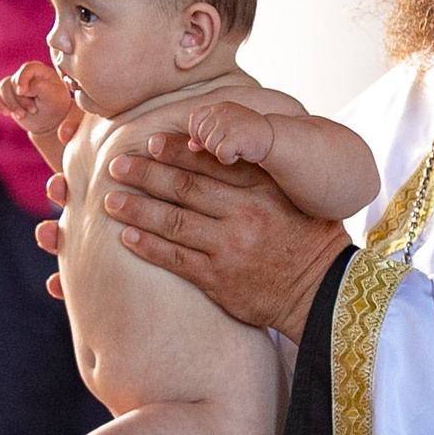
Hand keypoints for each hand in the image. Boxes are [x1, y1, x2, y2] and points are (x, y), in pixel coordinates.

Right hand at [0, 60, 74, 135]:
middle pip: (12, 81)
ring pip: (2, 89)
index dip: (22, 80)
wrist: (50, 122)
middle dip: (19, 99)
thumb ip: (39, 86)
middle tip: (32, 110)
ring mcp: (15, 85)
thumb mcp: (53, 96)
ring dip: (11, 104)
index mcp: (39, 71)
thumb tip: (21, 89)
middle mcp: (26, 75)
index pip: (26, 68)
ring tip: (22, 115)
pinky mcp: (7, 96)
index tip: (22, 93)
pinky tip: (6, 113)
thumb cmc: (55, 106)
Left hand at [100, 132, 348, 339]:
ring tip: (111, 200)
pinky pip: (175, 259)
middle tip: (117, 166)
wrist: (322, 292)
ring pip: (173, 222)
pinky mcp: (219, 280)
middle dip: (145, 175)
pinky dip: (147, 247)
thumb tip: (222, 144)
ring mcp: (230, 248)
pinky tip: (126, 237)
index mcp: (263, 188)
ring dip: (137, 209)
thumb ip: (261, 172)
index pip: (210, 163)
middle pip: (184, 189)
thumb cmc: (309, 238)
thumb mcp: (295, 195)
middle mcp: (245, 214)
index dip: (175, 152)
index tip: (149, 142)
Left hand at [186, 99, 272, 166]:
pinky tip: (240, 153)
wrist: (273, 138)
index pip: (195, 118)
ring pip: (209, 146)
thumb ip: (206, 134)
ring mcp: (229, 123)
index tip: (214, 139)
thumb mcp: (226, 130)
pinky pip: (220, 154)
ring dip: (222, 152)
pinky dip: (229, 158)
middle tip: (231, 143)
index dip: (198, 132)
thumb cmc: (248, 135)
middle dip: (212, 145)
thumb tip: (191, 146)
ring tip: (237, 146)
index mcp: (219, 107)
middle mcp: (222, 112)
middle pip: (201, 135)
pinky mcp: (235, 136)